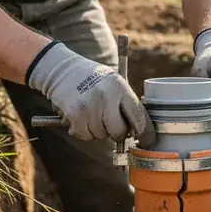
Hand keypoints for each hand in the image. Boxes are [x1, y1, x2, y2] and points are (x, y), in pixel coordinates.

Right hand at [27, 41, 155, 147]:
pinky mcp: (75, 116)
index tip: (148, 141)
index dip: (145, 133)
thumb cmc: (93, 79)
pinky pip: (86, 136)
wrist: (62, 70)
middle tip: (113, 125)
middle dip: (118, 133)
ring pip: (102, 135)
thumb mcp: (114, 83)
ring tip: (94, 113)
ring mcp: (89, 107)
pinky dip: (86, 132)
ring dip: (100, 130)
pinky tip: (84, 117)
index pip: (139, 116)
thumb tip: (139, 131)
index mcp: (120, 87)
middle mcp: (106, 97)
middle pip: (119, 131)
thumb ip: (126, 103)